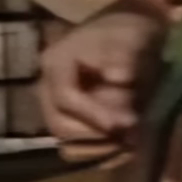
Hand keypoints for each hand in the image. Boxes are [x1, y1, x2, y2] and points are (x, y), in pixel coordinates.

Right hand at [40, 6, 164, 153]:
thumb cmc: (130, 32)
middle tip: (132, 139)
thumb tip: (119, 79)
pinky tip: (124, 146)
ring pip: (67, 140)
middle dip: (97, 136)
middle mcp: (47, 86)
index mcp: (56, 61)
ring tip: (131, 144)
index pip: (65, 97)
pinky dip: (100, 149)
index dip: (94, 114)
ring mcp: (55, 106)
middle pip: (61, 124)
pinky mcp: (68, 120)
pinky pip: (77, 145)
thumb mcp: (133, 39)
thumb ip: (127, 59)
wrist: (130, 32)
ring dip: (99, 147)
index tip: (128, 123)